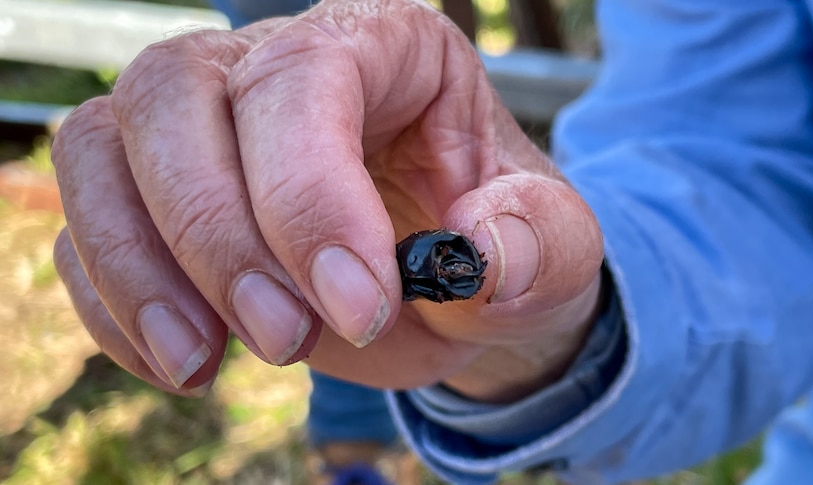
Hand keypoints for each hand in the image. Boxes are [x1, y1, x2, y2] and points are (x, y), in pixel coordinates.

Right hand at [52, 0, 603, 401]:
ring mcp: (201, 126)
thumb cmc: (499, 248)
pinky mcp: (156, 195)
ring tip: (205, 364)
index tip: (356, 308)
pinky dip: (114, 302)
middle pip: (176, 95)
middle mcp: (272, 66)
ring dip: (137, 267)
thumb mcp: (552, 250)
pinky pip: (84, 226)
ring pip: (100, 146)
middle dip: (218, 235)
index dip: (309, 193)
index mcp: (384, 48)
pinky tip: (184, 362)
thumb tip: (479, 253)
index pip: (305, 76)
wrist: (451, 289)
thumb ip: (538, 245)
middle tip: (286, 341)